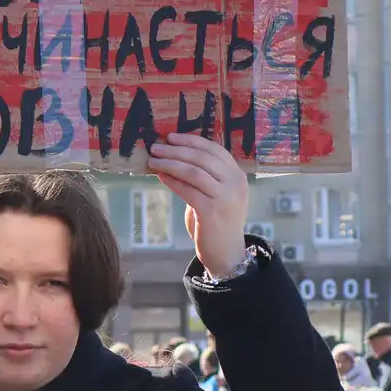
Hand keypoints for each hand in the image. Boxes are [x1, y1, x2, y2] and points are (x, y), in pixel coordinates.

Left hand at [149, 132, 248, 278]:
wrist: (226, 253)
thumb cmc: (217, 222)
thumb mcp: (218, 194)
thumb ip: (205, 176)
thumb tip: (176, 157)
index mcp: (238, 175)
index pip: (214, 149)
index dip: (191, 141)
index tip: (171, 137)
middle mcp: (235, 183)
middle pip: (202, 158)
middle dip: (176, 150)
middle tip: (156, 146)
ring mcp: (226, 197)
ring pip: (193, 172)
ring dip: (170, 163)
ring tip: (153, 160)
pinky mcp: (212, 211)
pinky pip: (187, 190)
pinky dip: (172, 181)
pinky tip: (160, 176)